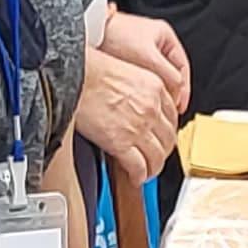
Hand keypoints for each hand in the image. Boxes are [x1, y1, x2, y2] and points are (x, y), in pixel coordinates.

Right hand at [76, 43, 179, 185]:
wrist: (75, 75)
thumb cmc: (90, 70)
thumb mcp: (127, 70)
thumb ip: (139, 89)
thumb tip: (138, 103)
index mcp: (154, 88)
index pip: (172, 116)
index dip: (167, 130)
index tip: (162, 136)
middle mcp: (151, 108)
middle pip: (168, 139)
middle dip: (163, 152)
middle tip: (156, 156)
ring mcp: (138, 127)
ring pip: (157, 157)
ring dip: (153, 168)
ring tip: (147, 171)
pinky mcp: (121, 143)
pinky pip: (139, 167)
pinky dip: (139, 176)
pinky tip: (136, 177)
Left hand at [101, 9, 189, 113]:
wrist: (90, 31)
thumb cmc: (116, 35)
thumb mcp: (149, 56)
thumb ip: (168, 74)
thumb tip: (178, 92)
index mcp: (165, 36)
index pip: (182, 68)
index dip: (183, 89)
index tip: (179, 106)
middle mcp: (154, 44)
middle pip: (170, 76)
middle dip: (170, 94)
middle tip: (168, 111)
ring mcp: (140, 52)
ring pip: (156, 80)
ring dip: (156, 95)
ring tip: (154, 108)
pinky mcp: (126, 61)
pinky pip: (141, 81)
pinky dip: (142, 92)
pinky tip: (138, 100)